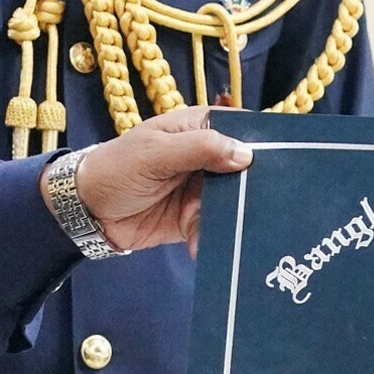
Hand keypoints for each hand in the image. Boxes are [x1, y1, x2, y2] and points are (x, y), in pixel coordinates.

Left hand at [69, 106, 251, 252]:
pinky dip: (212, 237)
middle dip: (254, 186)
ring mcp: (202, 190)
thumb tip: (246, 153)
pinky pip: (214, 227)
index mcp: (199, 129)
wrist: (84, 212)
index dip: (263, 141)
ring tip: (241, 231)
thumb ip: (200, 149)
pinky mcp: (194, 219)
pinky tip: (205, 245)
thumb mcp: (155, 153)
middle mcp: (207, 157)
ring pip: (234, 201)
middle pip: (245, 169)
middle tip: (269, 203)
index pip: (242, 128)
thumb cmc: (116, 169)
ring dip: (234, 216)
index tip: (288, 159)